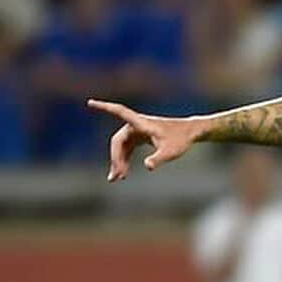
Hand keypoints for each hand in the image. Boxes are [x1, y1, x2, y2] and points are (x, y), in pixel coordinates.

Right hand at [87, 99, 202, 181]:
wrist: (190, 133)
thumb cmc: (181, 140)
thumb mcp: (171, 152)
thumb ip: (159, 158)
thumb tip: (147, 166)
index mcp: (141, 123)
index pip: (119, 112)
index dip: (105, 107)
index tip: (90, 102)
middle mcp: (137, 125)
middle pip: (118, 141)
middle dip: (116, 158)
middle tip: (117, 177)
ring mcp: (138, 131)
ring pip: (121, 146)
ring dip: (119, 161)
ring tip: (117, 178)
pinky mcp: (141, 136)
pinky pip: (127, 148)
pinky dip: (124, 159)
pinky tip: (123, 173)